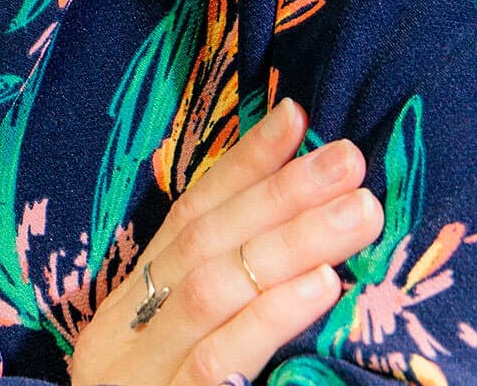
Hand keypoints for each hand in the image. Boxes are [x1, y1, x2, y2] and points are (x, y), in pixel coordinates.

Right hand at [67, 98, 382, 385]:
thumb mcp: (177, 365)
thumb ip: (218, 309)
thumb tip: (294, 235)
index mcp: (123, 317)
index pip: (185, 219)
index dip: (241, 164)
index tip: (296, 116)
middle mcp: (120, 341)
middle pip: (204, 244)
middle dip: (281, 193)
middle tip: (350, 160)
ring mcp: (140, 381)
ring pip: (214, 289)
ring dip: (290, 241)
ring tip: (356, 210)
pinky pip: (219, 362)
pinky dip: (270, 315)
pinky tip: (320, 287)